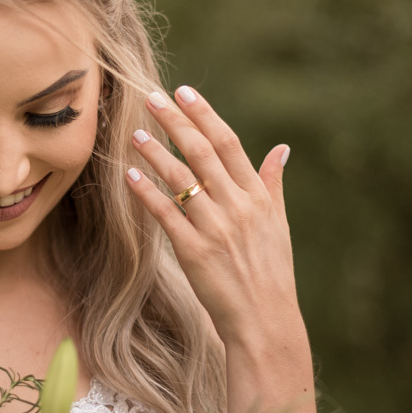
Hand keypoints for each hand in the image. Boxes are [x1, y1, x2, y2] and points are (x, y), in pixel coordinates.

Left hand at [124, 86, 301, 349]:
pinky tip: (130, 175)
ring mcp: (215, 228)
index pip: (228, 143)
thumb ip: (273, 183)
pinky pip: (166, 214)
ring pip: (181, 179)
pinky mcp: (194, 251)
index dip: (204, 115)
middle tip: (151, 96)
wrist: (265, 320)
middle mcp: (238, 206)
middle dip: (175, 121)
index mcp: (258, 196)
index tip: (184, 92)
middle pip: (202, 152)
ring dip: (155, 152)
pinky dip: (147, 192)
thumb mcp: (277, 224)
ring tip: (135, 132)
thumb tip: (281, 149)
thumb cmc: (270, 273)